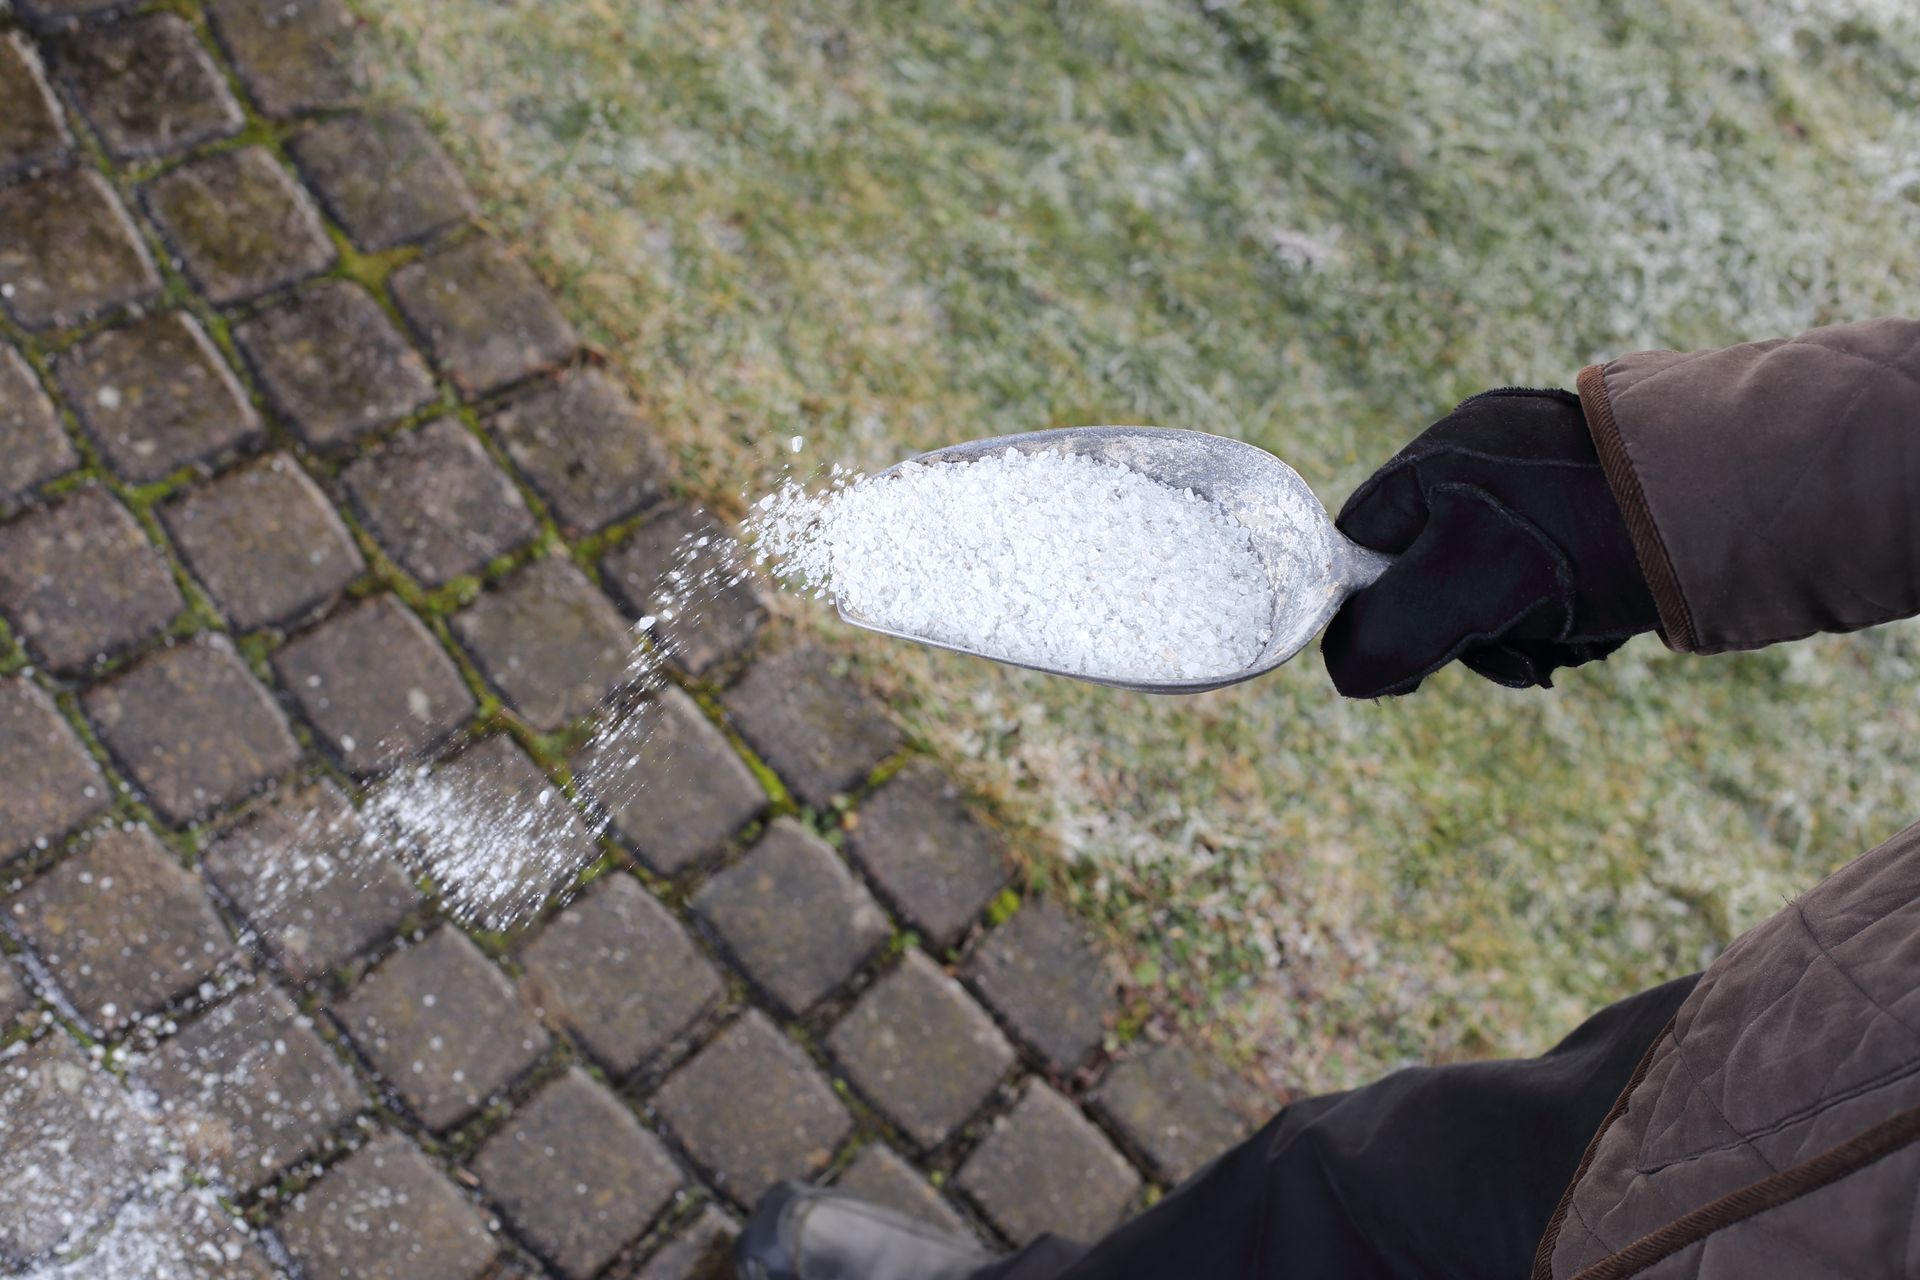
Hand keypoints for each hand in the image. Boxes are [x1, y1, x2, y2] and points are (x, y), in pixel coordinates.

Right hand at [1321, 387, 1657, 697]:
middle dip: (1470, 633)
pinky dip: (1569, 608)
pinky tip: (1603, 626)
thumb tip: (1350, 674)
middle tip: (1520, 664)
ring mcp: (1544, 467)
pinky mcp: (1599, 490)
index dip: (1377, 612)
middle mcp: (1483, 452)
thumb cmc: (1588, 541)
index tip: (1421, 664)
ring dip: (1523, 631)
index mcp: (1436, 456)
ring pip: (1496, 577)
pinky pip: (1553, 564)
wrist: (1734, 503)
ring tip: (1572, 644)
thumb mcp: (1462, 597)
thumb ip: (1383, 640)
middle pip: (1431, 570)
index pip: (1361, 544)